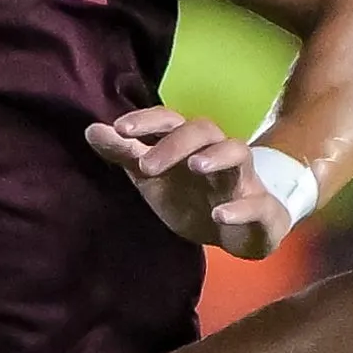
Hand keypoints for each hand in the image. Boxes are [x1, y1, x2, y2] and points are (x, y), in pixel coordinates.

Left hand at [86, 108, 296, 258]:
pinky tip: (219, 215)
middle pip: (204, 130)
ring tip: (196, 166)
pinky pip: (256, 203)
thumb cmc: (192, 197)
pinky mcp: (261, 209)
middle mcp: (218, 154)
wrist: (239, 232)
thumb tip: (91, 130)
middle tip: (145, 165)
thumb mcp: (153, 178)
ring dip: (218, 156)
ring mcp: (242, 180)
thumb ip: (125, 153)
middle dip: (175, 143)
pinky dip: (240, 208)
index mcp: (190, 145)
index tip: (120, 127)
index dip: (148, 120)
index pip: (170, 120)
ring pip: (239, 153)